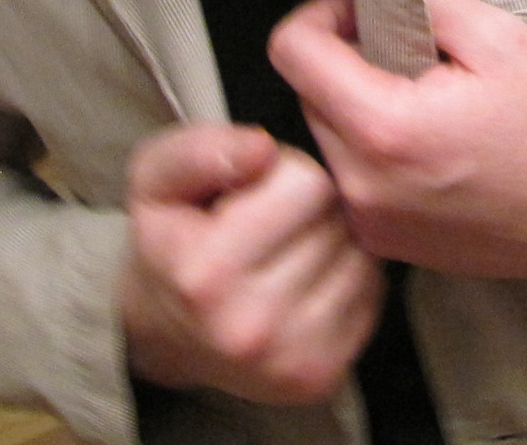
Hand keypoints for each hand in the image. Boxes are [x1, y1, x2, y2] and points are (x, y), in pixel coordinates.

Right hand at [119, 122, 384, 405]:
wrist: (166, 331)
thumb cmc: (169, 239)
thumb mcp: (156, 177)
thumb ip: (201, 150)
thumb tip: (262, 149)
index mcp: (207, 274)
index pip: (309, 184)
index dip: (287, 170)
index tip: (257, 189)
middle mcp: (250, 327)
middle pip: (338, 220)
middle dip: (313, 207)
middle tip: (274, 221)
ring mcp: (289, 361)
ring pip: (361, 257)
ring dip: (334, 241)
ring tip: (289, 249)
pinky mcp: (321, 377)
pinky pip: (370, 295)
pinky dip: (347, 278)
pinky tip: (307, 280)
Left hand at [268, 0, 526, 291]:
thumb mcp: (497, 36)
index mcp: (385, 128)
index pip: (292, 53)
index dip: (321, 16)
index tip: (359, 13)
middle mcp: (364, 185)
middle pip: (306, 95)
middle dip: (343, 65)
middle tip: (406, 59)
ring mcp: (371, 223)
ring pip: (325, 138)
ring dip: (356, 111)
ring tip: (422, 107)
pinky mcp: (385, 245)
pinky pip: (350, 179)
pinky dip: (372, 155)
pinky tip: (427, 149)